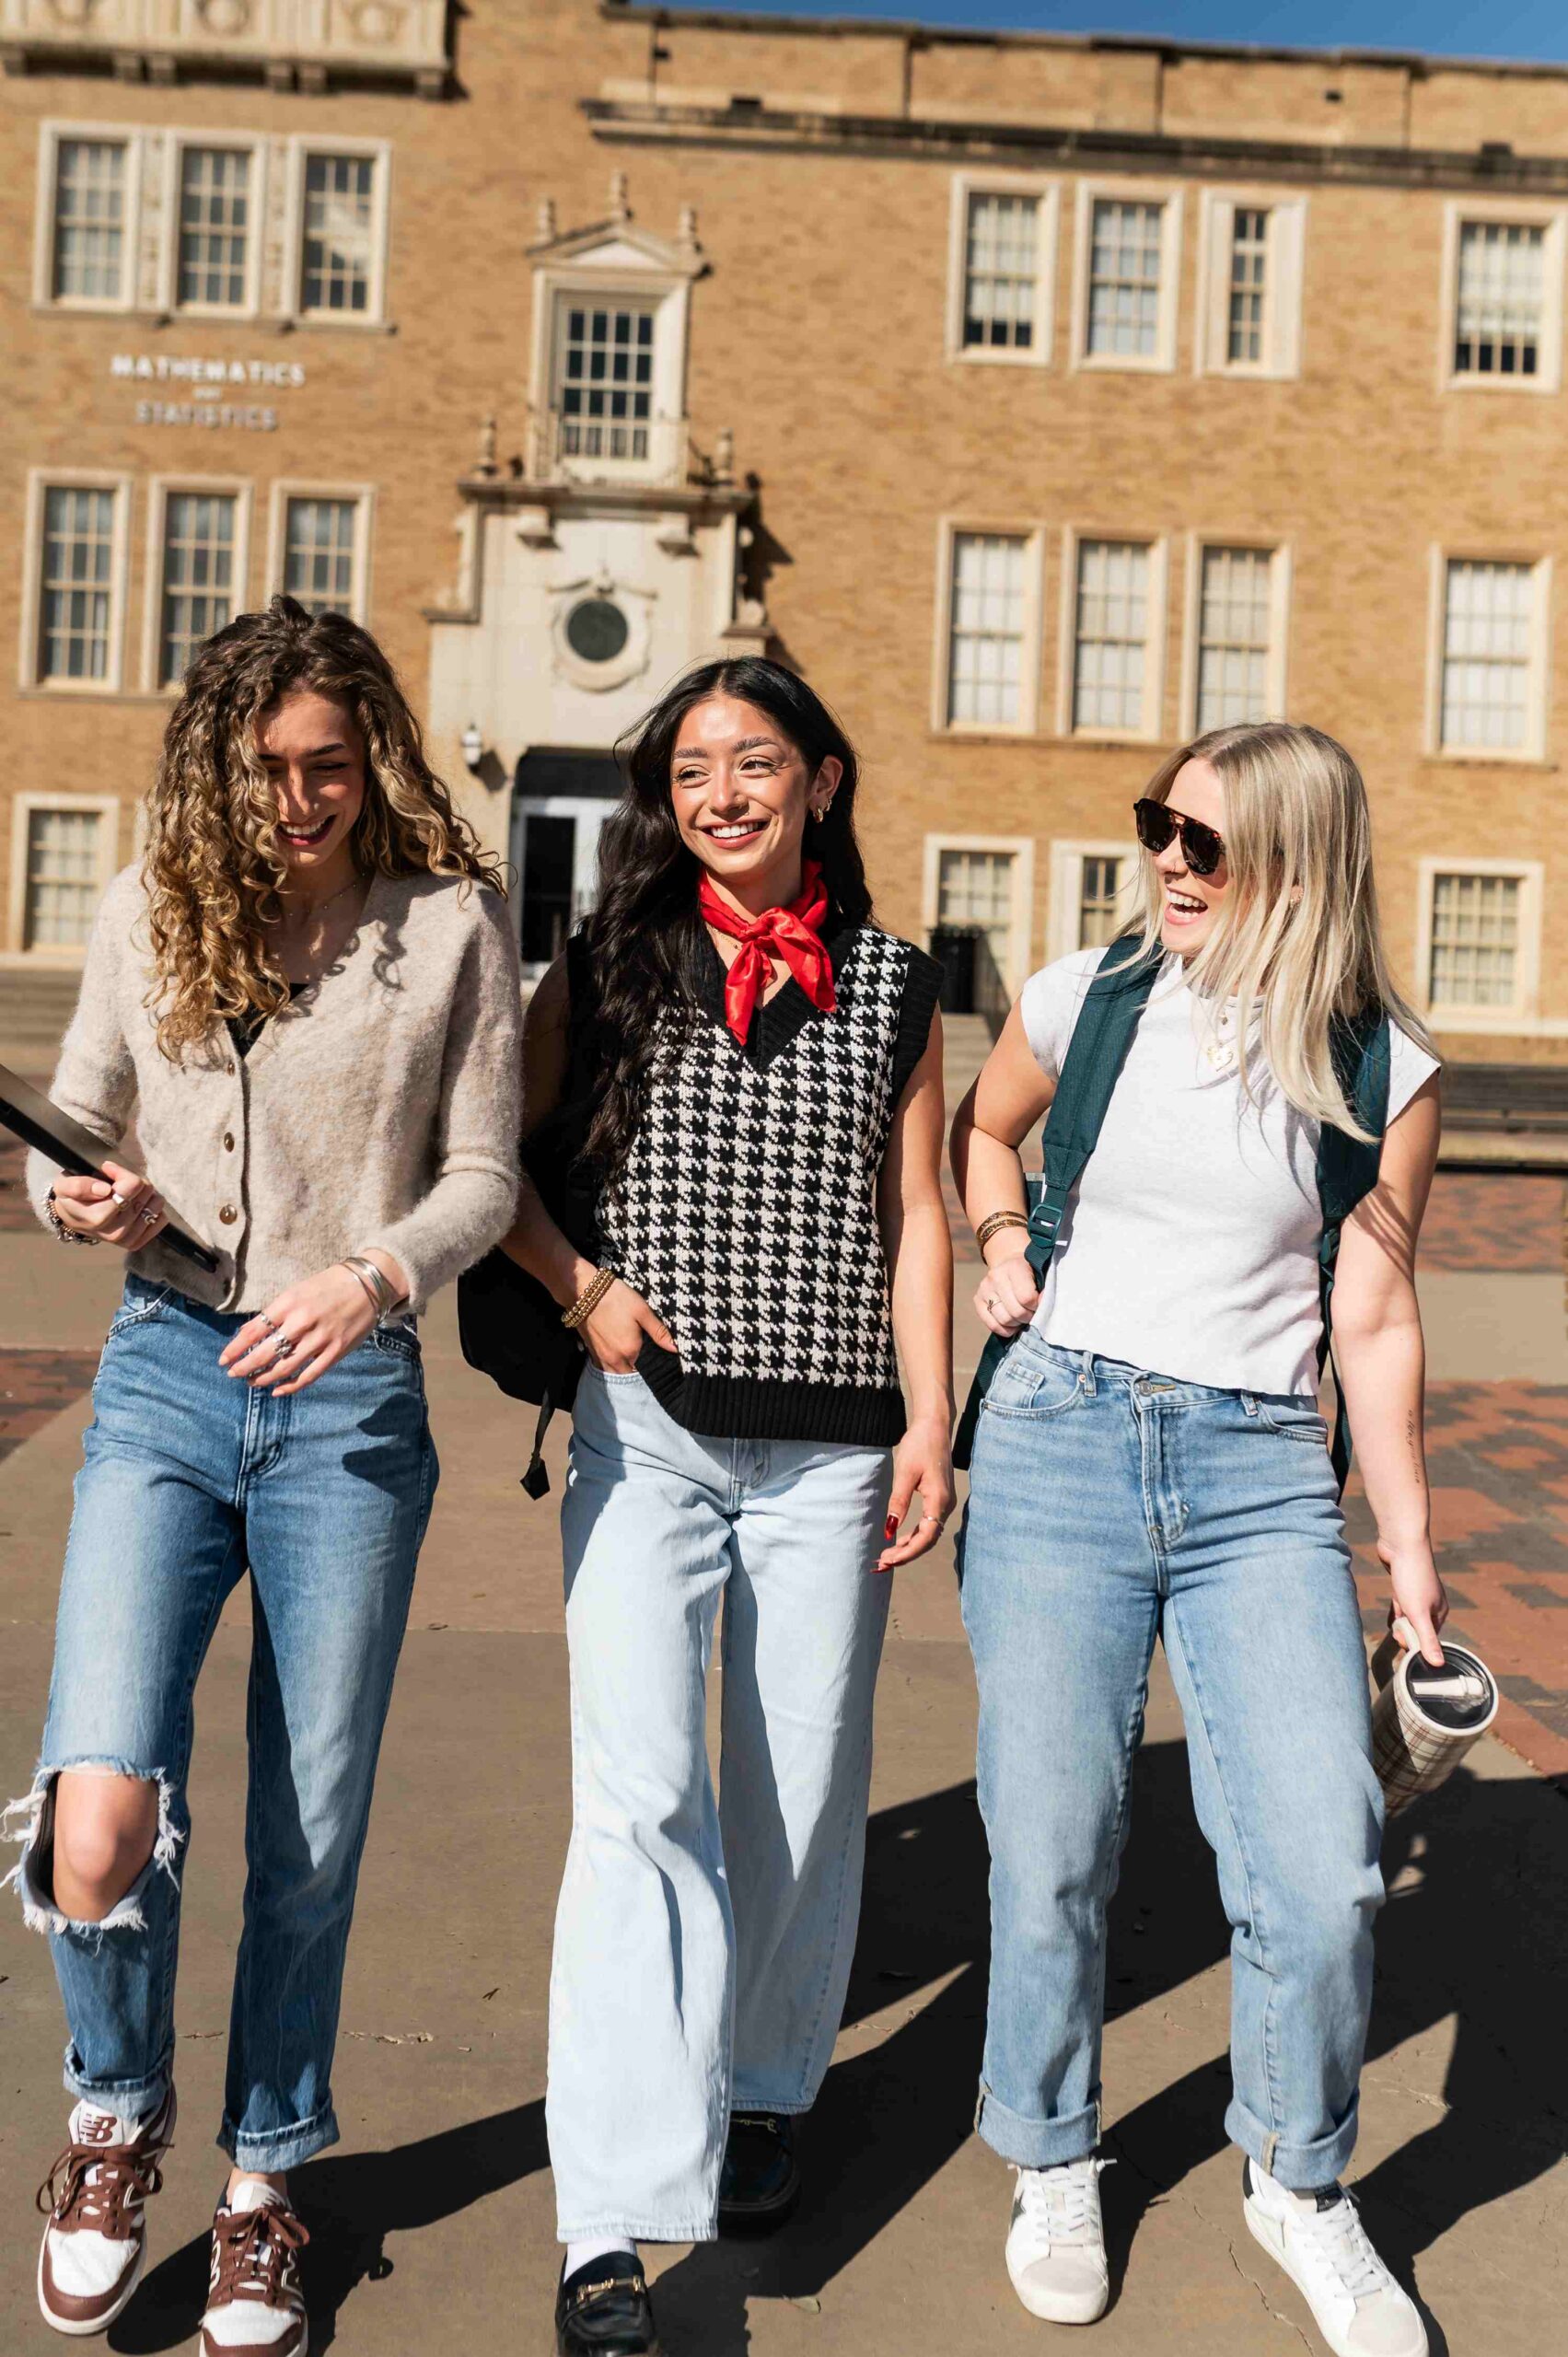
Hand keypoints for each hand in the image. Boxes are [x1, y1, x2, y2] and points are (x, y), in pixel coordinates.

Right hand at [50, 1162, 168, 1251]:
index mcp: (98, 1218)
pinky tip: (136, 1205)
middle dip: (133, 1181)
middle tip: (117, 1183)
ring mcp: (127, 1239)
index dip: (121, 1172)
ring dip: (145, 1194)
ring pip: (156, 1204)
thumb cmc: (71, 1198)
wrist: (71, 1217)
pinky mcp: (137, 1242)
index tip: (107, 1170)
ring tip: (127, 1194)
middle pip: (146, 1192)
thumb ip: (80, 1186)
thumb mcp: (65, 1186)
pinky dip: (152, 1208)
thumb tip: (104, 1190)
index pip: (132, 1185)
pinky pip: (160, 1219)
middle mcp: (115, 1232)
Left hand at [219, 1264, 380, 1395]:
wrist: (369, 1284)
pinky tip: (278, 1390)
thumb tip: (250, 1333)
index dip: (235, 1348)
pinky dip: (291, 1386)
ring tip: (253, 1382)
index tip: (223, 1359)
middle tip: (233, 1374)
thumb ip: (276, 1312)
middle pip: (265, 1352)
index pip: (254, 1330)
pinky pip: (309, 1375)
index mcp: (289, 1302)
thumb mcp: (298, 1290)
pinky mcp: (336, 1351)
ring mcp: (321, 1338)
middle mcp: (302, 1321)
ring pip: (285, 1367)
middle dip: (245, 1367)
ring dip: (264, 1378)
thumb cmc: (329, 1285)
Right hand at [580, 1277, 676, 1374]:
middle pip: (629, 1374)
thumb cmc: (616, 1298)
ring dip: (623, 1370)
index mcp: (630, 1350)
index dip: (652, 1364)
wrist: (583, 1291)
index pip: (646, 1369)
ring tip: (630, 1358)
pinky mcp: (590, 1350)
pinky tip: (615, 1353)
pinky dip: (610, 1365)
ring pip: (615, 1372)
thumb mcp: (642, 1311)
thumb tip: (676, 1348)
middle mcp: (614, 1359)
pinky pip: (603, 1366)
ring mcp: (600, 1356)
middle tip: (644, 1357)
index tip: (656, 1357)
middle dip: (637, 1369)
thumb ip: (659, 1332)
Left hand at [877, 1413, 955, 1571]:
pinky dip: (913, 1536)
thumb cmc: (920, 1445)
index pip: (926, 1536)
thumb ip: (898, 1502)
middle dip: (906, 1555)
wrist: (935, 1426)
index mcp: (940, 1500)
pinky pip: (928, 1525)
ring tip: (887, 1557)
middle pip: (928, 1540)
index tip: (889, 1560)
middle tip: (881, 1564)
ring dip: (909, 1547)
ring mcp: (944, 1503)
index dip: (908, 1552)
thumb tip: (890, 1531)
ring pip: (928, 1534)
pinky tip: (898, 1542)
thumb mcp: (905, 1473)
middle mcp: (946, 1505)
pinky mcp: (939, 1499)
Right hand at [975, 1249, 1038, 1338]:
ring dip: (1017, 1324)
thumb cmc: (1031, 1274)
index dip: (1036, 1306)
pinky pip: (991, 1324)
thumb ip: (1046, 1289)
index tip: (1039, 1304)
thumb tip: (1044, 1303)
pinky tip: (1012, 1324)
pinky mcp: (977, 1300)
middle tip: (1032, 1314)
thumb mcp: (1041, 1275)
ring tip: (1022, 1317)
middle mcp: (996, 1276)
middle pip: (1015, 1312)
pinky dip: (1004, 1329)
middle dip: (1027, 1317)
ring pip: (1004, 1320)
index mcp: (1014, 1267)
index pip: (1026, 1298)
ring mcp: (984, 1288)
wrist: (1010, 1265)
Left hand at [1378, 1538, 1448, 1668]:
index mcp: (1439, 1611)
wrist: (1401, 1543)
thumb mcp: (1418, 1613)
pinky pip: (1401, 1604)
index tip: (1401, 1643)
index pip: (1430, 1638)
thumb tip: (1439, 1664)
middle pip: (1418, 1627)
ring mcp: (1417, 1593)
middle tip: (1395, 1633)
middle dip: (1406, 1632)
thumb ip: (1427, 1639)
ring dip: (1401, 1622)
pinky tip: (1392, 1618)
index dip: (1415, 1644)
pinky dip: (1396, 1611)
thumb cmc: (1412, 1577)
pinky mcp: (1404, 1584)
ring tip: (1393, 1630)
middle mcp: (1431, 1603)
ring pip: (1408, 1615)